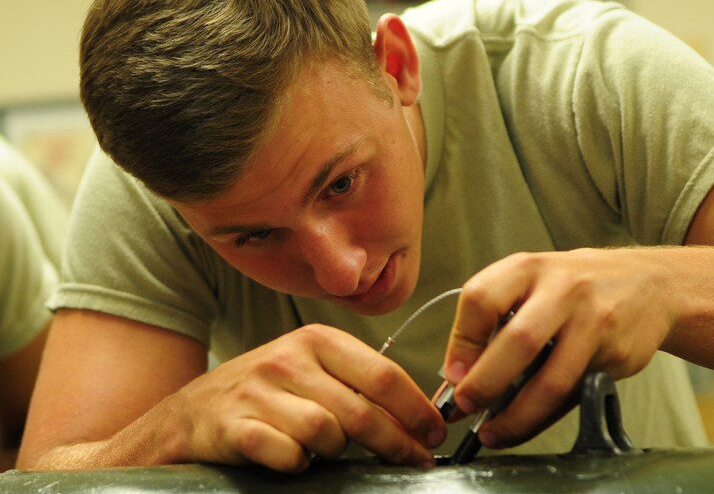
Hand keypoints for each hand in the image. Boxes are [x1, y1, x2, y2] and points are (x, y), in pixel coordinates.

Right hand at [176, 324, 444, 470]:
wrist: (189, 413)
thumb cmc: (263, 393)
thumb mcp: (309, 372)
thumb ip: (355, 385)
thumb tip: (414, 416)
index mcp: (315, 340)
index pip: (382, 373)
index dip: (415, 408)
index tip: (434, 431)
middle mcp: (288, 359)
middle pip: (361, 410)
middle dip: (395, 442)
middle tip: (412, 460)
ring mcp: (259, 391)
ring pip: (326, 432)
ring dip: (337, 452)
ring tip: (330, 453)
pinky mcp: (234, 425)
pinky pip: (286, 454)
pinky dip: (297, 463)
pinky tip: (295, 459)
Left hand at [442, 249, 676, 448]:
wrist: (648, 283)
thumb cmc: (575, 285)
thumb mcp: (532, 283)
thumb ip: (495, 321)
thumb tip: (455, 377)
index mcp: (528, 268)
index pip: (481, 299)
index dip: (461, 342)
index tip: (453, 374)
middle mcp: (562, 289)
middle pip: (517, 341)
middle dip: (485, 383)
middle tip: (465, 406)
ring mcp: (593, 321)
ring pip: (550, 379)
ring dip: (515, 415)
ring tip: (492, 432)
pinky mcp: (616, 353)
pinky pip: (574, 395)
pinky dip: (544, 418)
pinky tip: (525, 424)